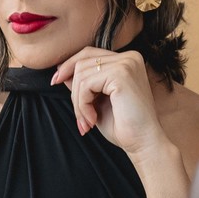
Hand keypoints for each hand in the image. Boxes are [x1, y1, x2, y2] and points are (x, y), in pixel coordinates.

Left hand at [51, 47, 168, 159]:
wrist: (143, 143)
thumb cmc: (124, 126)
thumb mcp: (97, 101)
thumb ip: (83, 84)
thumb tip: (61, 72)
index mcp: (127, 60)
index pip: (89, 53)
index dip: (69, 66)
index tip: (55, 82)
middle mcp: (129, 57)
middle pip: (82, 62)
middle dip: (74, 91)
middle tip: (80, 118)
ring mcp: (126, 64)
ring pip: (81, 74)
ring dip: (78, 102)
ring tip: (87, 121)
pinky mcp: (122, 74)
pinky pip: (86, 84)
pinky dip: (82, 104)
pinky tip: (92, 119)